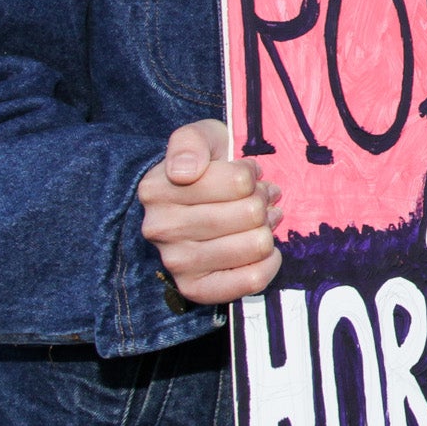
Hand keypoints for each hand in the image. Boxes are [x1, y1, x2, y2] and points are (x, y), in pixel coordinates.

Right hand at [137, 120, 281, 305]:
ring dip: (267, 229)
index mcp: (157, 189)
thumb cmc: (205, 166)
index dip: (252, 176)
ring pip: (256, 244)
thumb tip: (184, 172)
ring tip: (259, 220)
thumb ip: (191, 142)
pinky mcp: (195, 288)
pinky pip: (251, 281)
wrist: (194, 202)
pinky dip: (269, 264)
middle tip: (257, 198)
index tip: (245, 174)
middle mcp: (160, 228)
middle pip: (251, 213)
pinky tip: (263, 250)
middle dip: (262, 202)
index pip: (240, 182)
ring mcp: (176, 262)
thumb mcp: (200, 137)